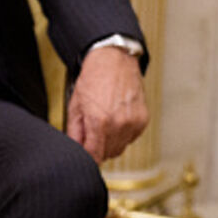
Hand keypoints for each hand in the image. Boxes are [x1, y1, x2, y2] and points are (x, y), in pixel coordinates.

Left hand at [66, 45, 147, 162]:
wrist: (114, 59)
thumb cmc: (94, 78)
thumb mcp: (75, 105)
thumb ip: (74, 132)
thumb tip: (76, 151)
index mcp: (99, 122)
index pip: (94, 157)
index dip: (87, 158)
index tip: (84, 154)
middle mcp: (119, 124)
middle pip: (107, 154)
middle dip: (98, 147)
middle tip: (92, 130)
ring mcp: (133, 122)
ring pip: (120, 148)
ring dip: (111, 142)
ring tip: (105, 122)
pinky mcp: (143, 119)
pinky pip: (131, 138)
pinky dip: (123, 133)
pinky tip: (117, 118)